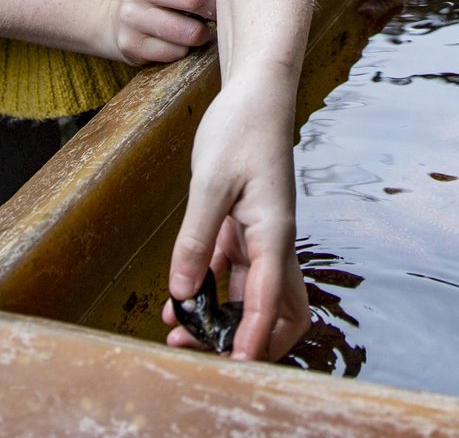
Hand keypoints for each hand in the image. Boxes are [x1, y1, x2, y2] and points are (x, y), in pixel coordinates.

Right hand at [104, 0, 216, 65]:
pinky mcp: (132, 44)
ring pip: (188, 32)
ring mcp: (132, 16)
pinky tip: (179, 41)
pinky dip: (185, 50)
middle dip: (216, 9)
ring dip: (203, 34)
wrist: (120, 14)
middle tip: (220, 13)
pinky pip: (176, 53)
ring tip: (201, 28)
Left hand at [161, 68, 306, 360]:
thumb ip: (197, 239)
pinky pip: (232, 274)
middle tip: (204, 349)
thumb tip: (184, 292)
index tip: (235, 364)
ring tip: (179, 333)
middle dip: (249, 339)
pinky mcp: (244, 230)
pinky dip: (210, 292)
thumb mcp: (210, 181)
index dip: (253, 336)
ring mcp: (261, 238)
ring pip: (251, 296)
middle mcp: (273, 242)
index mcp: (274, 232)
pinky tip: (179, 301)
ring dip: (223, 319)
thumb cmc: (240, 128)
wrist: (255, 93)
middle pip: (279, 311)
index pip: (270, 298)